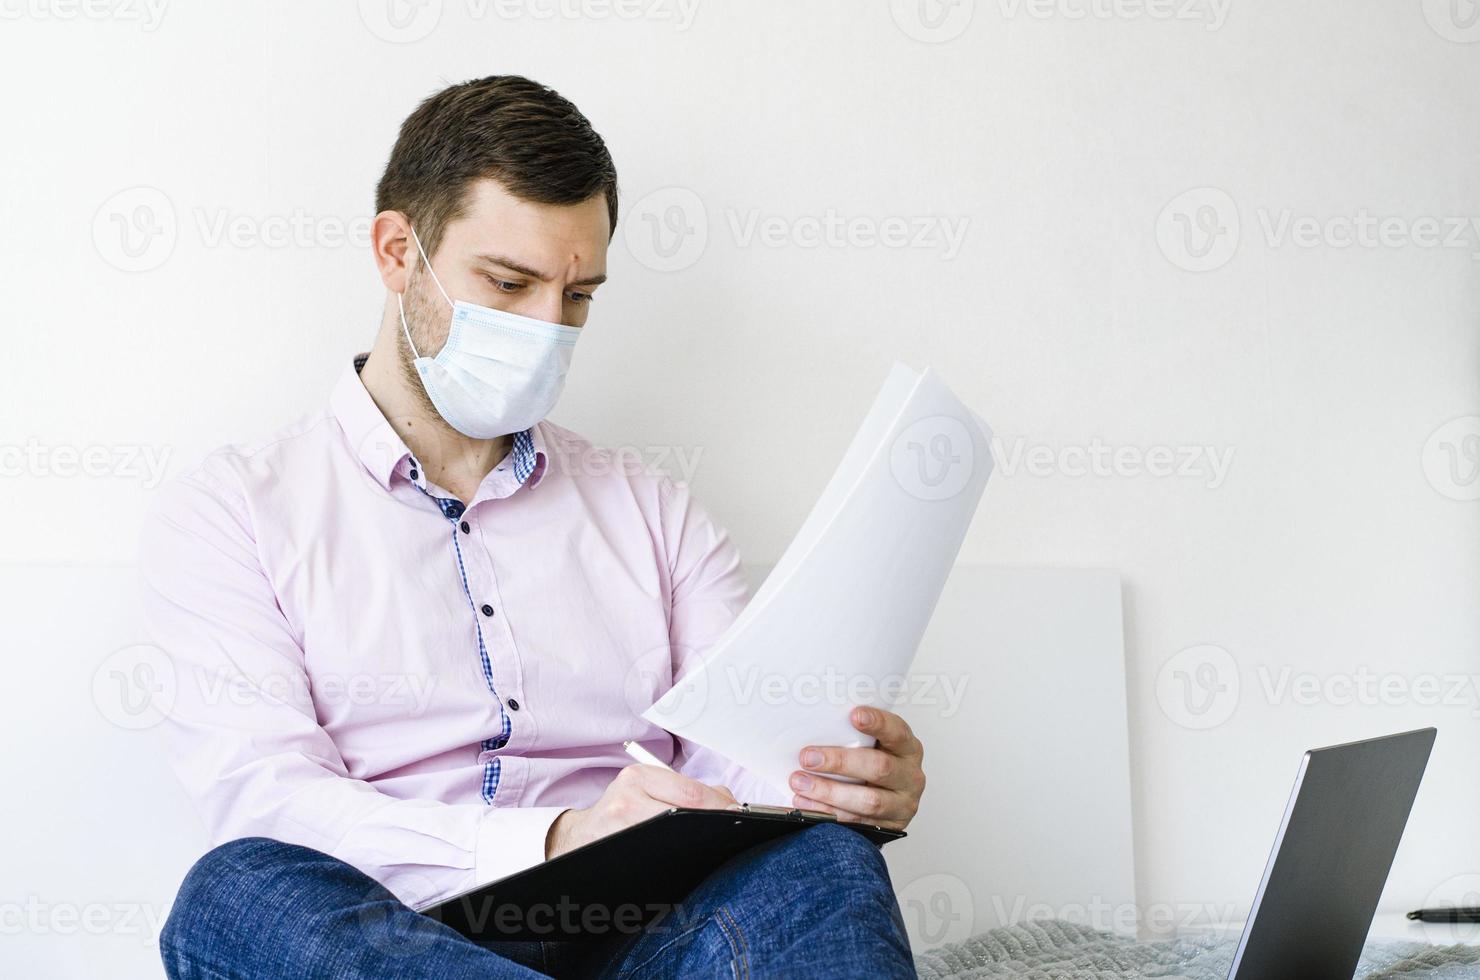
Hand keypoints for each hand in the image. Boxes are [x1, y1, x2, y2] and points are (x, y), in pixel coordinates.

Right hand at [545, 764, 735, 858]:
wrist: (579, 839)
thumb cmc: (620, 813)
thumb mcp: (644, 789)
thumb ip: (683, 789)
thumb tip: (727, 800)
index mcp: (636, 778)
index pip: (691, 792)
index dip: (721, 804)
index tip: (739, 813)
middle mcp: (626, 799)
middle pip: (686, 812)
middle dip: (716, 822)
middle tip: (734, 831)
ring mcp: (620, 829)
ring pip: (677, 840)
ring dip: (702, 842)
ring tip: (714, 844)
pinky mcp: (618, 857)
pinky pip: (661, 861)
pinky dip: (682, 860)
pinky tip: (690, 861)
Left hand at [788, 706, 925, 830]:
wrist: (885, 801)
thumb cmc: (872, 763)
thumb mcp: (872, 746)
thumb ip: (853, 736)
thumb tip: (811, 724)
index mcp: (908, 748)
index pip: (897, 732)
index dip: (878, 723)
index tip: (854, 715)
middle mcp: (910, 775)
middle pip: (879, 767)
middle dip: (840, 762)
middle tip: (808, 758)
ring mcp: (901, 804)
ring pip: (868, 801)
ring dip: (829, 792)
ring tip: (800, 783)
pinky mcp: (887, 828)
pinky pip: (857, 822)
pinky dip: (829, 813)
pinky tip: (806, 804)